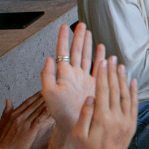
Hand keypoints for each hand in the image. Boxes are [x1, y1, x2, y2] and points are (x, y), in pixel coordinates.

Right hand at [0, 93, 53, 148]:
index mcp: (12, 114)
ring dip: (46, 104)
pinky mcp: (29, 131)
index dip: (35, 96)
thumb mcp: (1, 122)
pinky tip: (51, 109)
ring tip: (54, 98)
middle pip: (33, 105)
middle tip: (52, 91)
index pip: (26, 103)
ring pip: (37, 111)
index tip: (42, 91)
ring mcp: (24, 124)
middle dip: (43, 98)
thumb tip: (8, 100)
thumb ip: (6, 111)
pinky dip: (45, 114)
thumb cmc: (1, 139)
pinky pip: (39, 120)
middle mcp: (19, 117)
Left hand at [40, 23, 103, 140]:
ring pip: (86, 56)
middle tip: (80, 25)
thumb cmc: (60, 111)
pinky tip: (101, 49)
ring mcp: (84, 78)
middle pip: (76, 50)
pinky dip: (99, 57)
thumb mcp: (49, 93)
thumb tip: (48, 58)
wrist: (75, 122)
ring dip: (88, 44)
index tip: (64, 26)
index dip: (63, 38)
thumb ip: (47, 75)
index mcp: (63, 74)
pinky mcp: (94, 84)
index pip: (63, 51)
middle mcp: (74, 74)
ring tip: (89, 32)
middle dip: (78, 37)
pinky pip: (97, 67)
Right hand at [70, 57, 138, 148]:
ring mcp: (126, 120)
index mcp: (102, 118)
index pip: (103, 91)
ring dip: (123, 79)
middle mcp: (117, 117)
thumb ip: (85, 115)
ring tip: (120, 66)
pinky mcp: (132, 124)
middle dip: (113, 73)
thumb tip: (90, 97)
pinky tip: (132, 81)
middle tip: (111, 58)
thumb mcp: (79, 135)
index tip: (102, 62)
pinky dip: (134, 92)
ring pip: (126, 95)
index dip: (103, 75)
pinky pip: (134, 104)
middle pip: (115, 89)